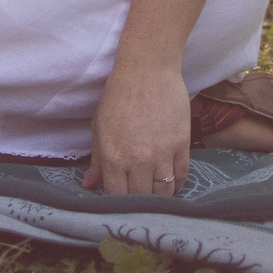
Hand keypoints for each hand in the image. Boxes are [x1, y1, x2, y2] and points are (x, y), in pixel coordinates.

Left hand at [82, 60, 190, 196]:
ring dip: (158, 196)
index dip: (116, 203)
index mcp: (114, 157)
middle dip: (138, 202)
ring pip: (164, 192)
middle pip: (141, 199)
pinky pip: (181, 176)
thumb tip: (90, 185)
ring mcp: (163, 154)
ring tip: (154, 192)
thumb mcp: (99, 127)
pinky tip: (170, 181)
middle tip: (137, 197)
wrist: (148, 69)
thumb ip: (97, 160)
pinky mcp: (182, 145)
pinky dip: (176, 183)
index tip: (118, 200)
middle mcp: (139, 160)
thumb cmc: (119, 95)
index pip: (116, 197)